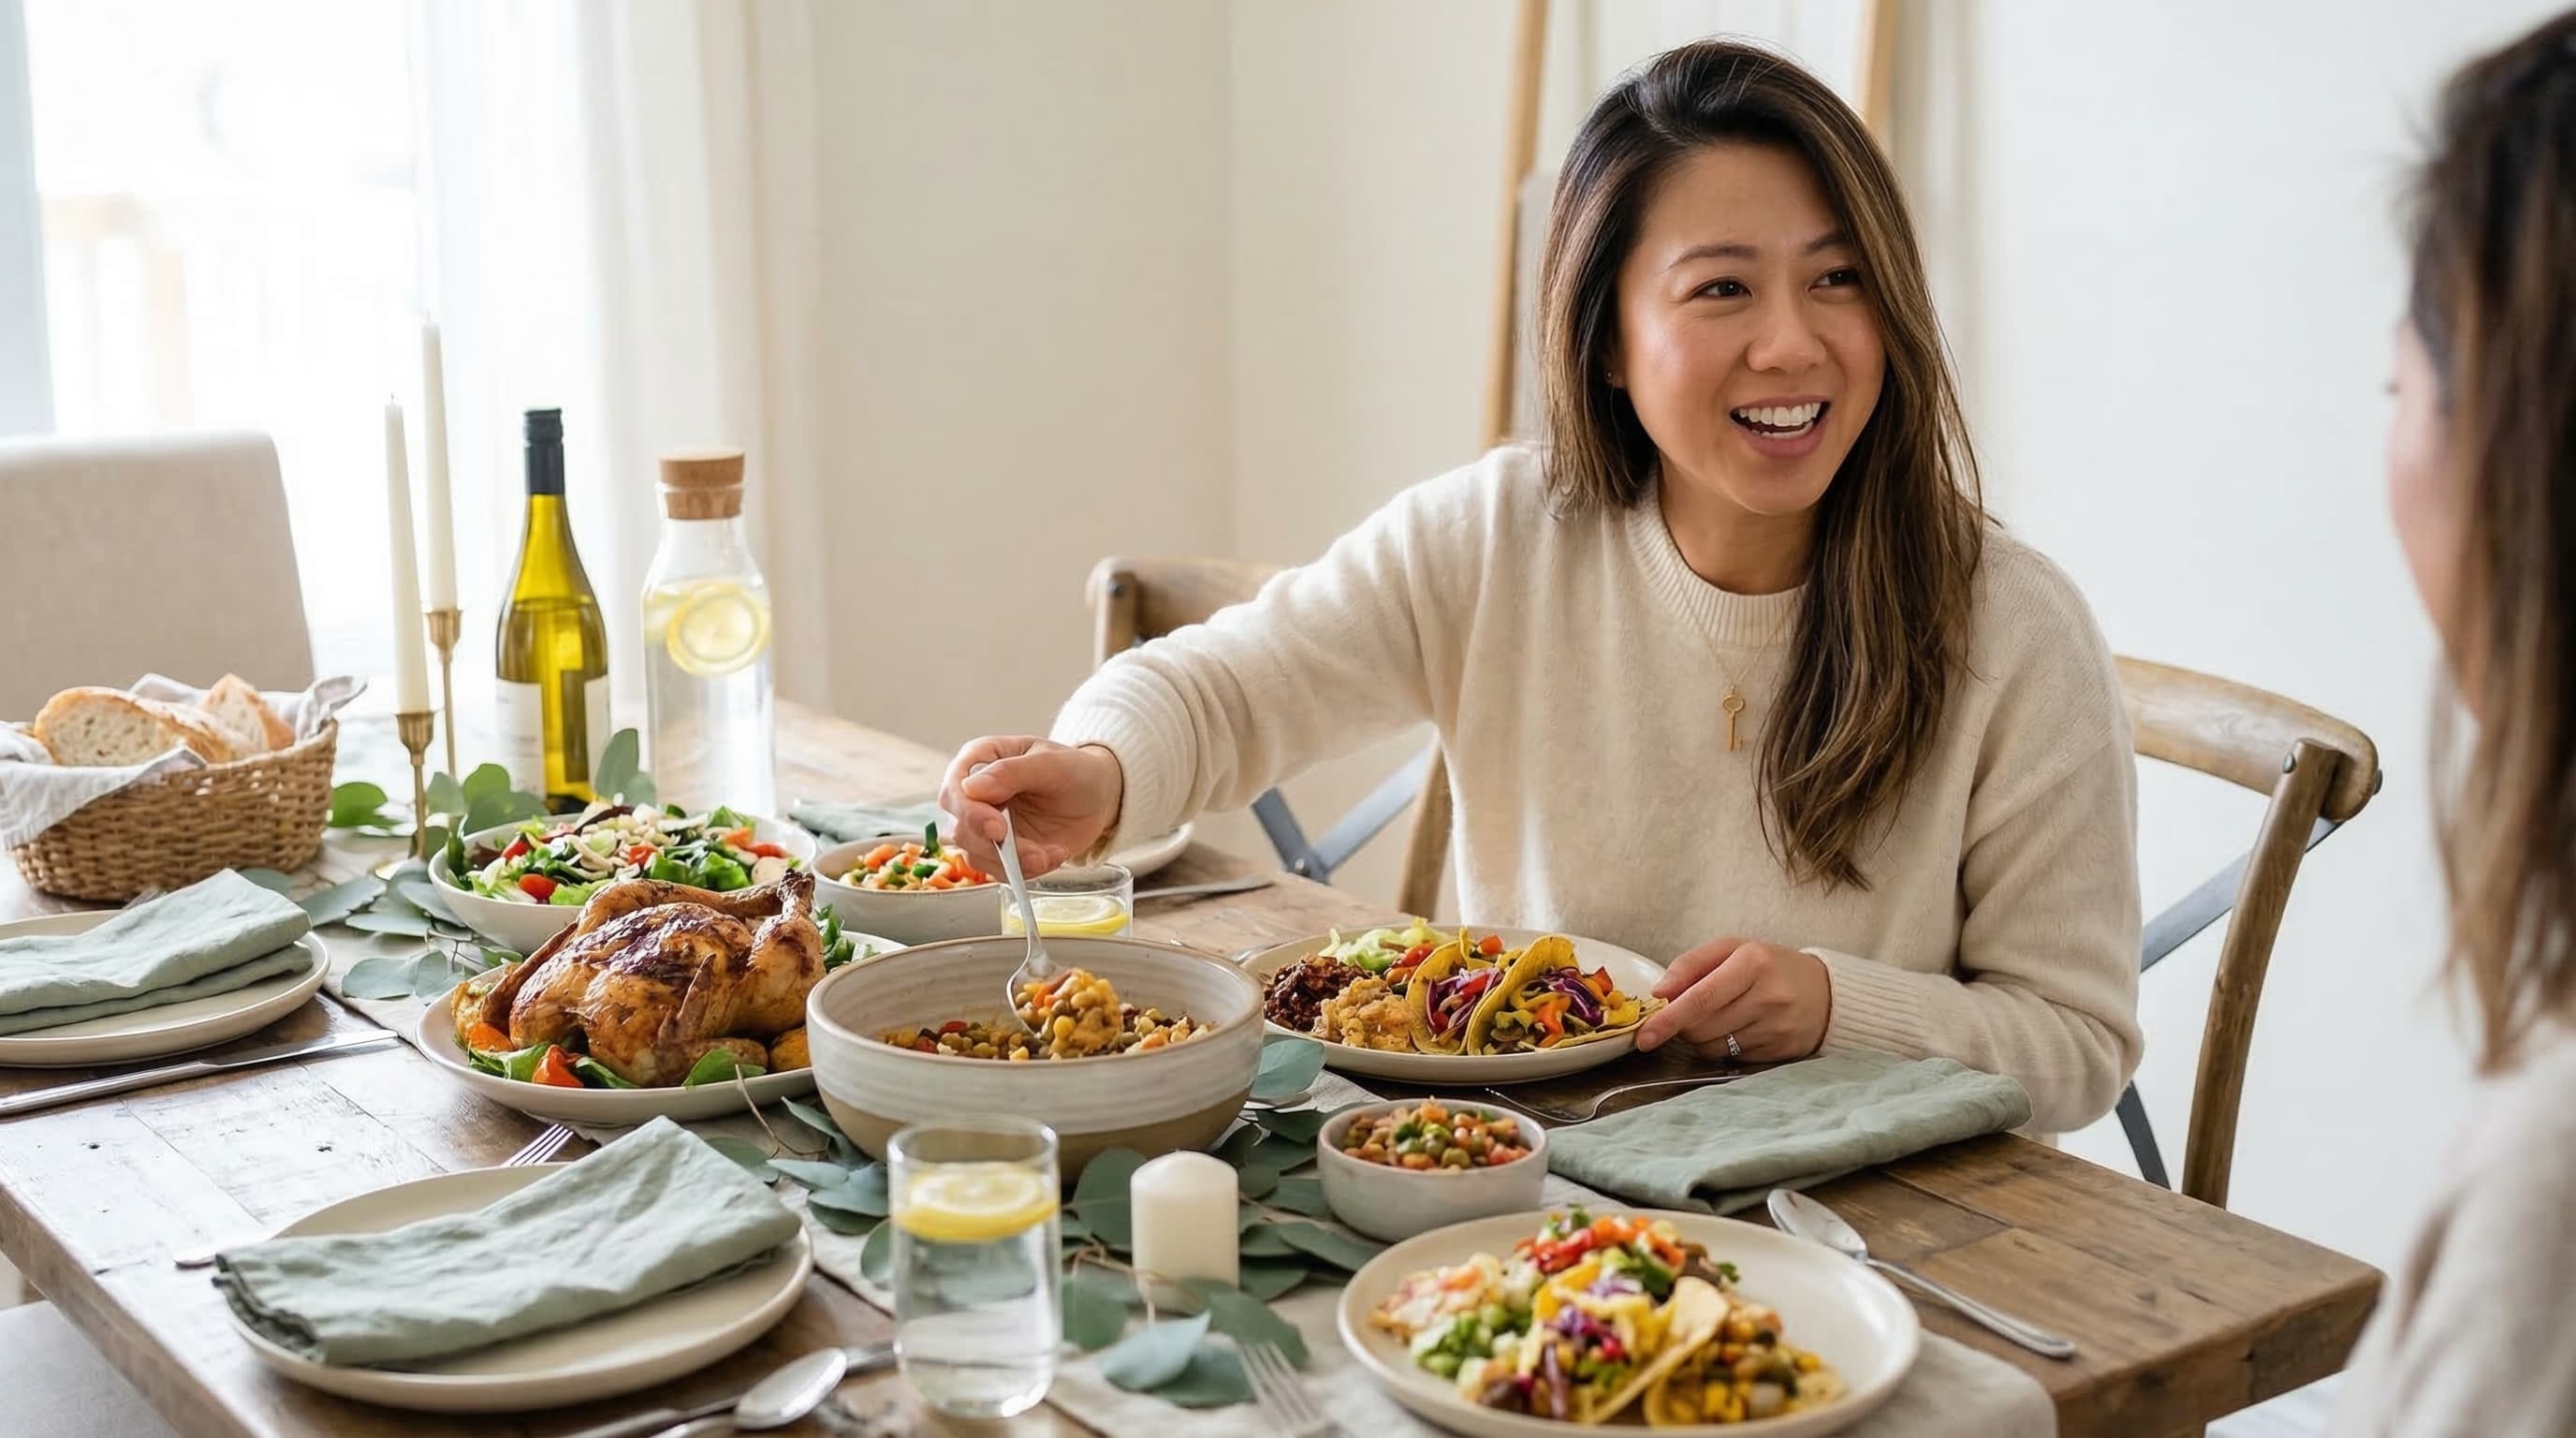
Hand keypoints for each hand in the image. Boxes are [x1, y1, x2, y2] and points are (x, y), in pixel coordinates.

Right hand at [937, 736, 1124, 877]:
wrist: (1099, 796)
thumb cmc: (1074, 769)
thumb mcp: (1051, 763)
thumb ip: (1011, 771)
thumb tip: (972, 787)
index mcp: (979, 761)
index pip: (954, 790)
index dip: (969, 813)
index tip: (997, 827)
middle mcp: (975, 795)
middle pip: (960, 828)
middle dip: (993, 845)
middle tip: (1030, 851)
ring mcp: (986, 827)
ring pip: (976, 855)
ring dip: (1013, 863)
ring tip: (1050, 854)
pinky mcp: (1001, 852)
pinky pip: (1000, 871)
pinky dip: (1027, 870)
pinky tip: (1054, 855)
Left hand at [1635, 938, 1831, 1060]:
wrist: (1826, 993)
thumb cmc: (1770, 967)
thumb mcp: (1733, 949)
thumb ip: (1691, 964)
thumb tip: (1659, 992)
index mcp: (1753, 962)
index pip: (1701, 997)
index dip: (1668, 1019)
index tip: (1645, 1034)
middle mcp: (1768, 996)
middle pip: (1702, 1026)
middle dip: (1682, 1025)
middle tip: (1687, 1012)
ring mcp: (1776, 1027)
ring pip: (1713, 1046)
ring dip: (1701, 1037)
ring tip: (1719, 1016)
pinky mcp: (1780, 1051)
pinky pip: (1731, 1057)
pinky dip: (1722, 1046)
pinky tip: (1738, 1028)